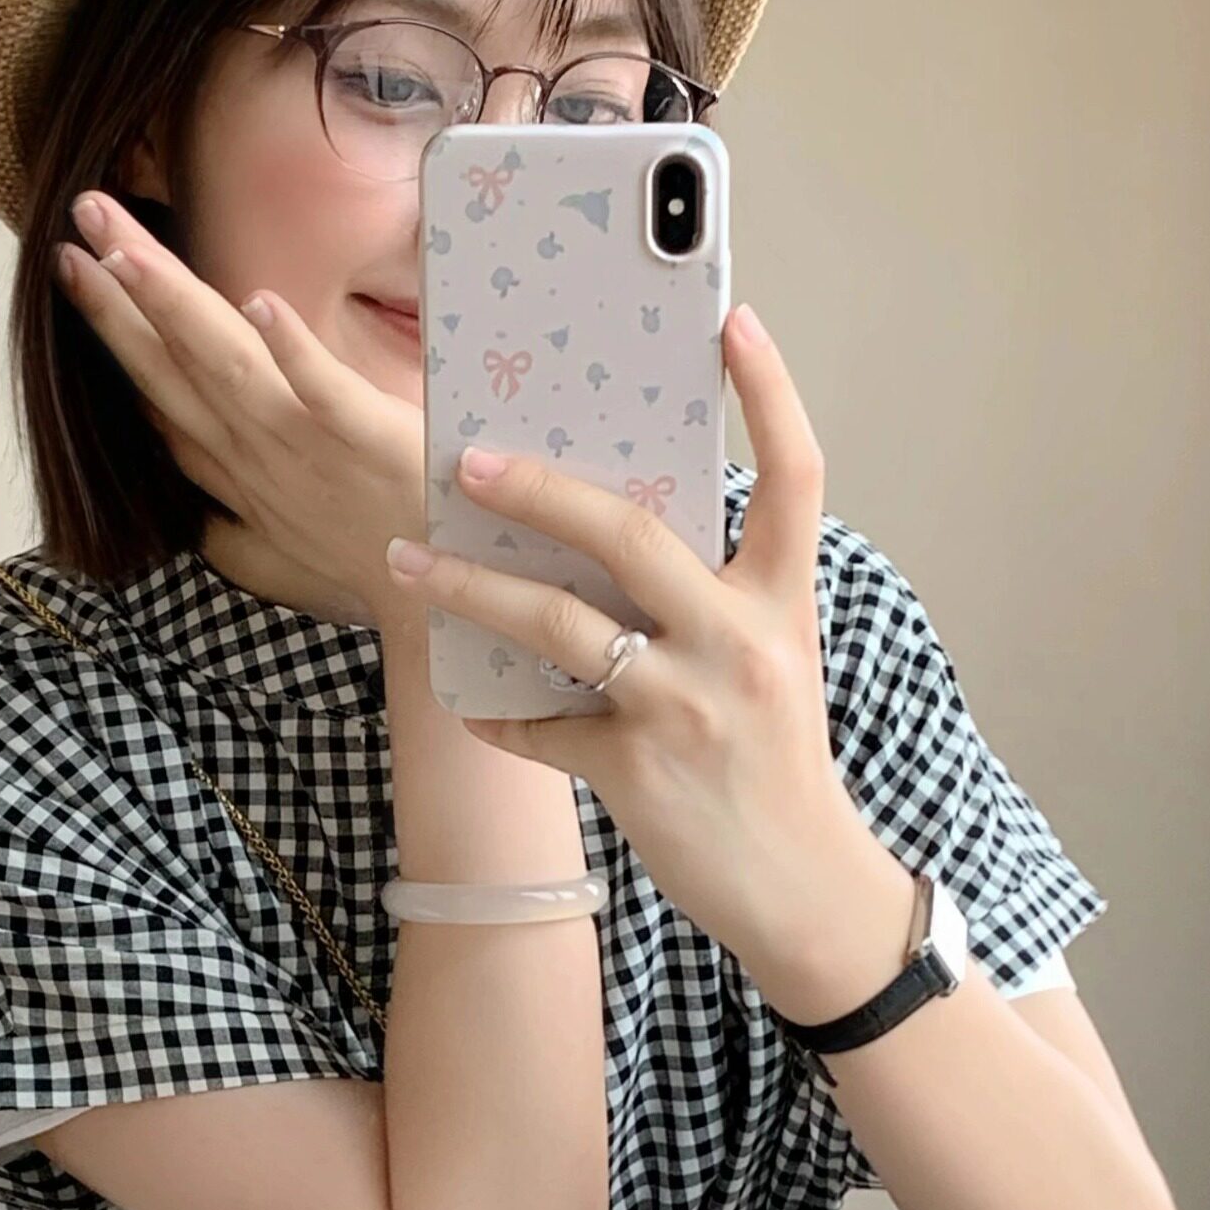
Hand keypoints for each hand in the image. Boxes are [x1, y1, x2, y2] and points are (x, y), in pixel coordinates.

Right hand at [61, 192, 423, 622]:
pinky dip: (290, 351)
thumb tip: (193, 509)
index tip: (74, 263)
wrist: (440, 608)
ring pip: (226, 365)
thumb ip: (233, 521)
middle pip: (172, 365)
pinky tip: (260, 302)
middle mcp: (257, 453)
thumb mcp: (282, 547)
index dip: (114, 327)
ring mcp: (308, 448)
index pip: (160, 389)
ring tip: (128, 250)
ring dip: (174, 306)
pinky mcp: (370, 443)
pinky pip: (323, 392)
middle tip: (77, 220)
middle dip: (119, 296)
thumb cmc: (369, 561)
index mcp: (238, 466)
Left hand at [388, 305, 897, 982]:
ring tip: (407, 562)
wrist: (803, 889)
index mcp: (781, 603)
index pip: (796, 476)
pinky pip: (543, 727)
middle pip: (631, 536)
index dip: (771, 394)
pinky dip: (502, 716)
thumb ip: (713, 599)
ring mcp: (686, 707)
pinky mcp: (639, 769)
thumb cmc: (776, 766)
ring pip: (560, 626)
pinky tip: (471, 704)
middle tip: (464, 457)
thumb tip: (611, 535)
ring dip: (472, 589)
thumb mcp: (771, 664)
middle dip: (539, 489)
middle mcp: (740, 643)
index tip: (733, 320)